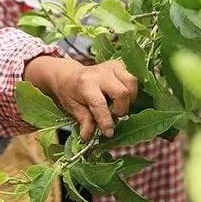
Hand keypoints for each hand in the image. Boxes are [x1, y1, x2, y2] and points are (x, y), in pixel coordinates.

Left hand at [23, 54, 139, 139]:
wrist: (68, 75)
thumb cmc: (70, 93)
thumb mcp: (72, 108)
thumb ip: (84, 121)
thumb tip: (89, 137)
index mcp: (85, 84)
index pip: (99, 104)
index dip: (106, 120)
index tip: (108, 133)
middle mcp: (100, 73)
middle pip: (122, 92)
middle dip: (121, 109)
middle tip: (113, 115)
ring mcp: (111, 67)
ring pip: (131, 83)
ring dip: (128, 99)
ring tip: (118, 106)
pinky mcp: (119, 65)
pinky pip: (131, 78)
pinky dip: (130, 90)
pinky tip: (121, 97)